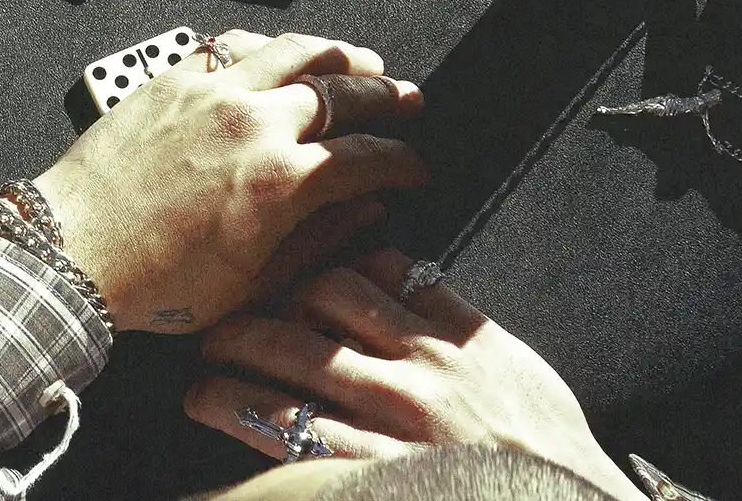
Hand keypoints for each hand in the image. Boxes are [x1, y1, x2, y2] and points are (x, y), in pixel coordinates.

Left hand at [34, 31, 425, 332]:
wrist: (76, 248)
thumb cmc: (158, 280)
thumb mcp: (253, 282)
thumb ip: (321, 239)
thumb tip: (370, 209)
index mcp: (280, 181)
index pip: (364, 158)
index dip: (401, 160)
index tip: (417, 165)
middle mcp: (253, 122)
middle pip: (339, 90)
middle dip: (384, 94)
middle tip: (409, 98)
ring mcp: (212, 91)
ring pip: (291, 51)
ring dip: (336, 53)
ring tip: (363, 59)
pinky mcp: (175, 78)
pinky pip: (233, 45)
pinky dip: (268, 45)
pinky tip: (282, 52)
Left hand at [187, 250, 641, 500]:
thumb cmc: (542, 443)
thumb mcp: (507, 360)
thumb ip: (447, 310)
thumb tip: (392, 264)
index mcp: (448, 336)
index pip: (361, 273)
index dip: (305, 266)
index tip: (270, 277)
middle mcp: (418, 372)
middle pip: (317, 307)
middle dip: (260, 304)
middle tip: (218, 314)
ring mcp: (395, 427)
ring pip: (296, 367)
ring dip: (237, 359)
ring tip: (199, 367)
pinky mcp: (373, 476)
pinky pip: (296, 440)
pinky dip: (247, 419)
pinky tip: (212, 408)